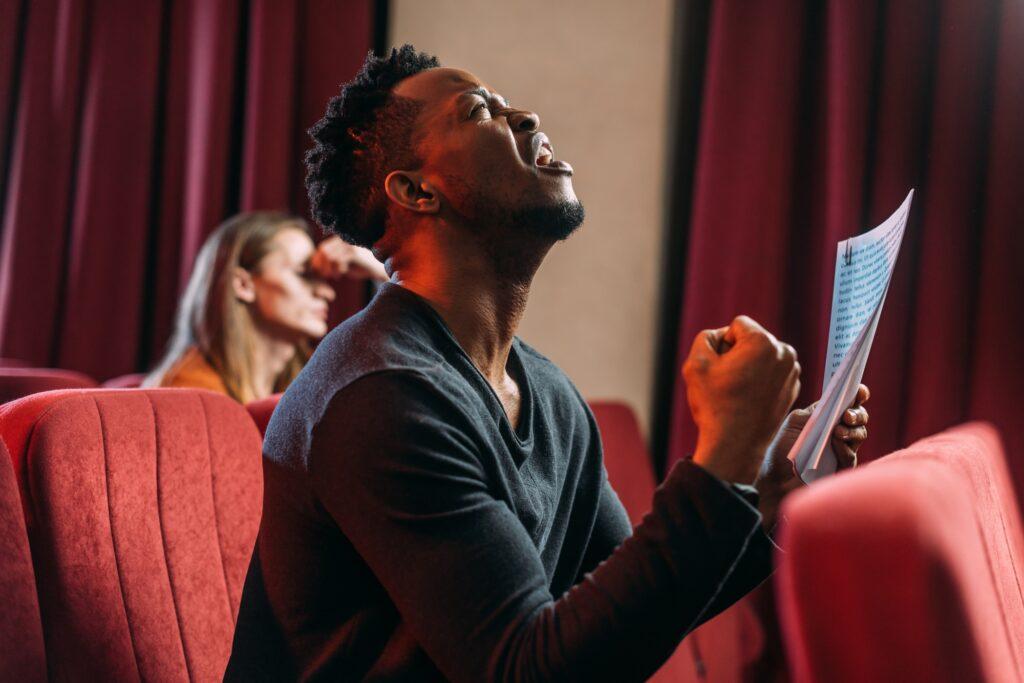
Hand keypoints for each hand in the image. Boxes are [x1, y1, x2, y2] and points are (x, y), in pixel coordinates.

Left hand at [310, 236, 388, 281]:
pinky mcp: (355, 252)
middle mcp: (344, 239)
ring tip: (335, 276)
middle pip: (324, 251)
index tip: (318, 272)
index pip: (322, 247)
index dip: (317, 261)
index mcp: (341, 240)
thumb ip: (331, 261)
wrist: (381, 270)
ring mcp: (350, 244)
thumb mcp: (343, 263)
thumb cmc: (361, 267)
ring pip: (330, 256)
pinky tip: (341, 274)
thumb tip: (313, 266)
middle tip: (324, 276)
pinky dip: (337, 269)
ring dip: (329, 269)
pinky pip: (338, 261)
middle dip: (321, 266)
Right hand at [684, 315, 800, 483]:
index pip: (737, 325)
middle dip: (737, 354)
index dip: (722, 343)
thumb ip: (706, 337)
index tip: (720, 367)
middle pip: (751, 339)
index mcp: (764, 342)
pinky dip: (759, 380)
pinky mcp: (793, 388)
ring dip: (748, 366)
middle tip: (727, 382)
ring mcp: (792, 372)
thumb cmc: (715, 405)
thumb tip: (723, 336)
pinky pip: (771, 372)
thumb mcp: (696, 363)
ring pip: (761, 356)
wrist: (735, 445)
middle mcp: (785, 353)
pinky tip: (748, 399)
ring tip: (737, 392)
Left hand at [755, 384, 869, 530]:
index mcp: (827, 417)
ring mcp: (842, 449)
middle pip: (859, 417)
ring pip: (860, 434)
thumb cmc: (784, 449)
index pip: (847, 402)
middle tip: (847, 416)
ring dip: (853, 430)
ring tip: (838, 431)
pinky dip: (844, 448)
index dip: (857, 394)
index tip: (860, 390)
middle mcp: (838, 431)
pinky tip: (836, 444)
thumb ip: (814, 411)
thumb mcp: (795, 423)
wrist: (776, 478)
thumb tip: (832, 401)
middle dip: (857, 413)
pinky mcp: (842, 467)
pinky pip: (850, 456)